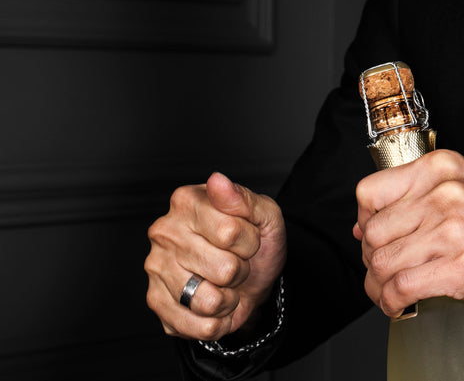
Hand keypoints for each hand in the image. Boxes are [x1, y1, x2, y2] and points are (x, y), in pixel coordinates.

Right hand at [145, 172, 286, 341]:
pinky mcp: (155, 301)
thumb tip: (218, 180)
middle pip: (224, 269)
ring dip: (229, 298)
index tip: (247, 238)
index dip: (250, 242)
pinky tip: (216, 304)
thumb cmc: (255, 243)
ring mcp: (156, 267)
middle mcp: (164, 232)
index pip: (231, 232)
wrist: (252, 277)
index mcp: (188, 201)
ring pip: (210, 300)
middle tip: (235, 261)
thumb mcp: (265, 216)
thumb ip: (245, 199)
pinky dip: (219, 321)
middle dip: (240, 270)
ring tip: (224, 283)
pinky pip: (199, 325)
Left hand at [353, 149, 463, 317]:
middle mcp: (444, 195)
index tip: (374, 236)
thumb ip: (418, 193)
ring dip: (377, 286)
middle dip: (371, 259)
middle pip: (373, 233)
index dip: (364, 220)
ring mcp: (453, 231)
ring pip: (382, 263)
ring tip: (388, 292)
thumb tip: (364, 223)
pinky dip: (391, 302)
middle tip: (383, 271)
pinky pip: (402, 288)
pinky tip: (399, 305)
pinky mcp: (462, 268)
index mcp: (441, 169)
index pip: (370, 192)